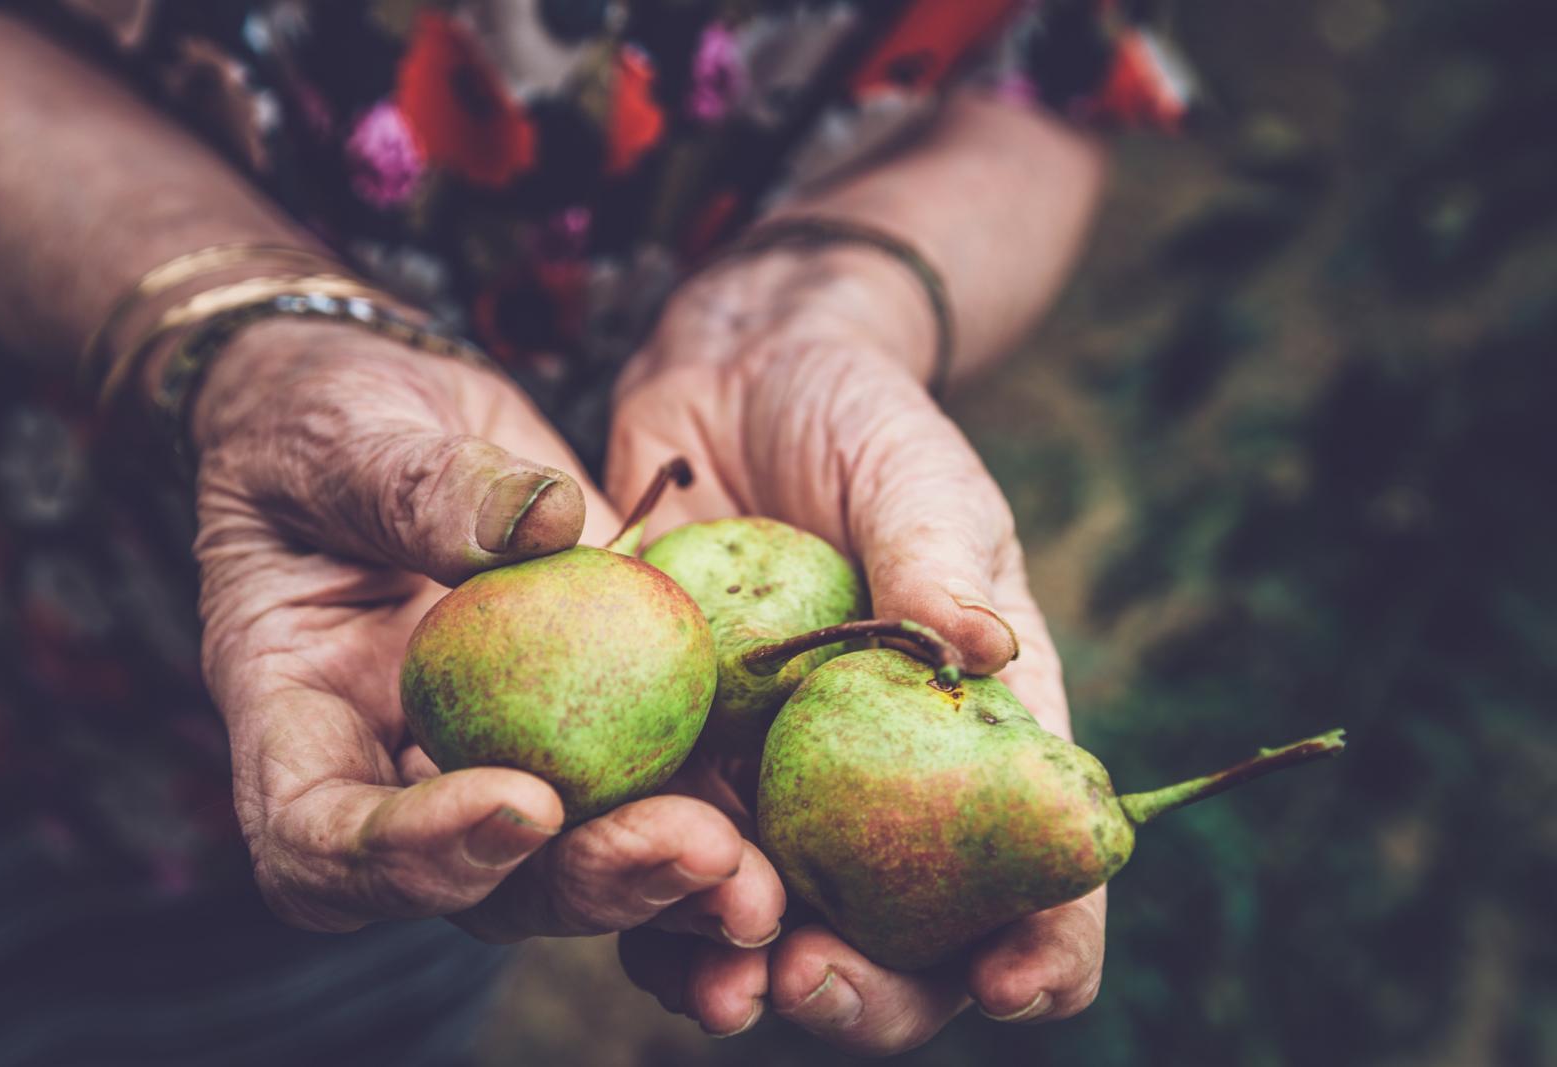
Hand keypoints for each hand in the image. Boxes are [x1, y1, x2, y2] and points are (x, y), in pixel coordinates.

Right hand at [184, 319, 782, 950]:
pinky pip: (646, 793)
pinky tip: (778, 817)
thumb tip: (544, 525)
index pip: (318, 839)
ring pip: (573, 868)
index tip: (524, 799)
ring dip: (666, 879)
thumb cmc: (323, 417)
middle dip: (584, 883)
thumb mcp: (343, 432)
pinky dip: (712, 819)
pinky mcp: (589, 728)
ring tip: (752, 868)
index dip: (412, 855)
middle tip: (688, 845)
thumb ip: (418, 485)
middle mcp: (396, 772)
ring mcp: (496, 760)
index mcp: (300, 718)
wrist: (389, 414)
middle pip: (474, 889)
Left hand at [607, 248, 1104, 1051]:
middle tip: (811, 981)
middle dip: (868, 993)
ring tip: (717, 984)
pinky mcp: (671, 755)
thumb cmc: (859, 418)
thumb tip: (987, 649)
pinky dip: (636, 895)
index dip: (1048, 947)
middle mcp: (880, 789)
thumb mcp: (914, 476)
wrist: (735, 374)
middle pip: (903, 943)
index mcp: (979, 740)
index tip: (1012, 983)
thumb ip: (937, 559)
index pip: (1043, 871)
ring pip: (772, 924)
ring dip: (740, 972)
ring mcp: (773, 783)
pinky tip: (613, 894)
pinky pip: (654, 850)